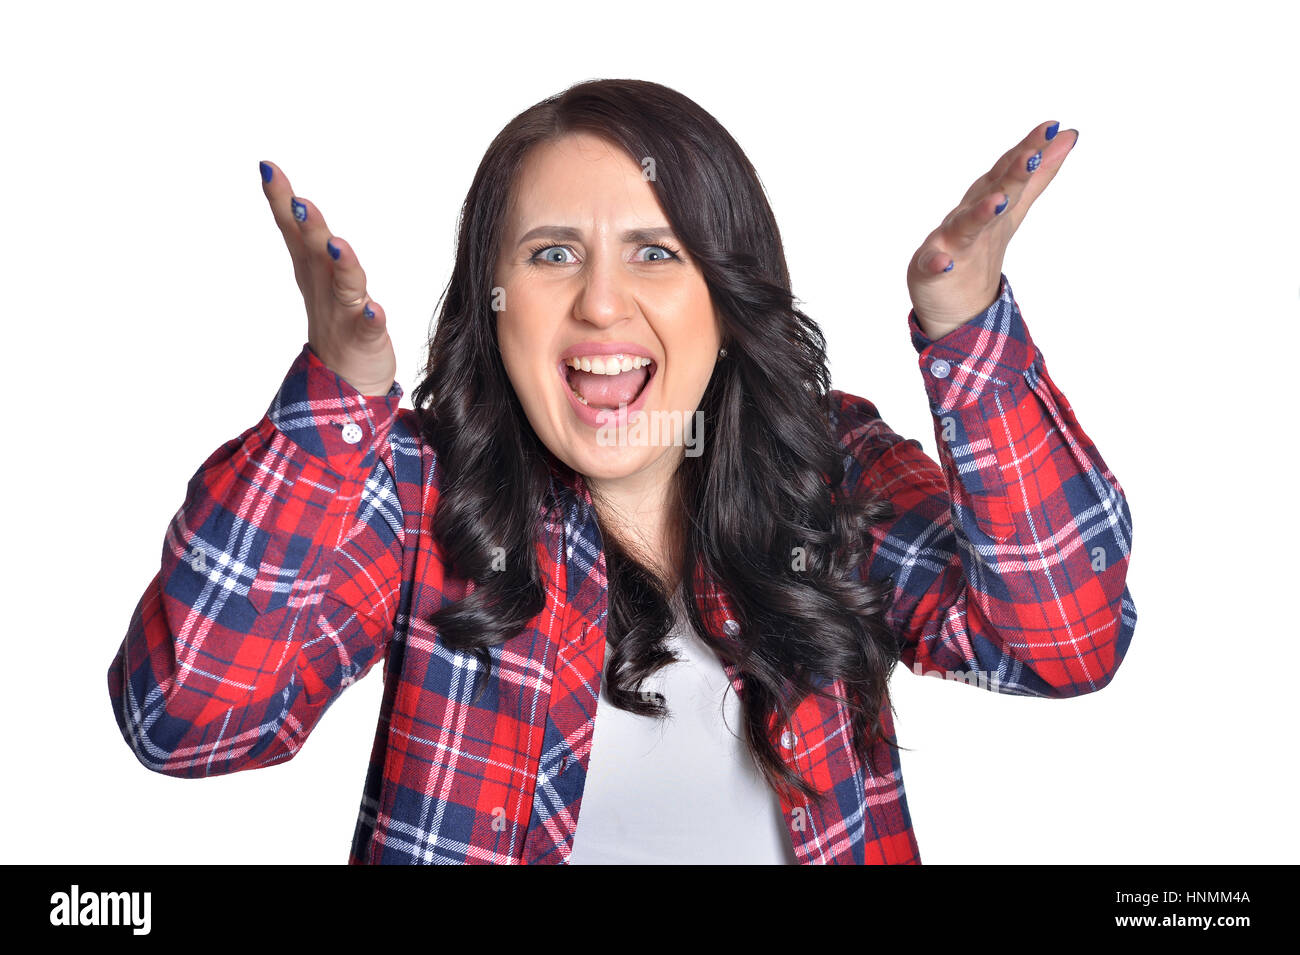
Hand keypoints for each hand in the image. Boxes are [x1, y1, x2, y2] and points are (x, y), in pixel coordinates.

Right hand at [258, 160, 395, 396]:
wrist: (346, 382)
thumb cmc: (335, 318)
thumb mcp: (318, 274)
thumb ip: (308, 239)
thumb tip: (293, 198)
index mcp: (312, 269)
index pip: (293, 229)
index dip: (281, 199)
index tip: (268, 168)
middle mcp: (325, 286)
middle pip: (315, 251)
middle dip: (308, 226)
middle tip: (298, 201)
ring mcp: (344, 312)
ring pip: (344, 283)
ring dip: (341, 263)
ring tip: (336, 245)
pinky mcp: (365, 337)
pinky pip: (369, 326)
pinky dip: (371, 318)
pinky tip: (374, 310)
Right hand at [905, 120, 1078, 338]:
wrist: (950, 300)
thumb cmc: (978, 244)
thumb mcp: (1012, 206)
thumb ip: (1038, 174)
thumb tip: (1068, 135)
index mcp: (987, 199)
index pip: (1009, 170)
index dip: (1029, 148)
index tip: (1052, 126)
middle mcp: (969, 215)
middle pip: (992, 192)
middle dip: (1011, 174)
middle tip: (1031, 154)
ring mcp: (949, 241)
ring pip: (965, 225)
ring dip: (979, 214)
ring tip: (998, 202)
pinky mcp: (931, 270)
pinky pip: (932, 266)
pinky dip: (937, 264)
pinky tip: (944, 263)